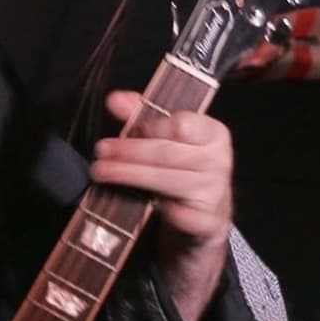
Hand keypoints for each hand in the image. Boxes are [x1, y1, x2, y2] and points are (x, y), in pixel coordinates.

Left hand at [90, 90, 232, 320]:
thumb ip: (140, 115)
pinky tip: (130, 199)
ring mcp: (215, 192)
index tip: (127, 131)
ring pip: (165, 180)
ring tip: (100, 172)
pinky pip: (174, 212)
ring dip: (127, 175)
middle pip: (167, 152)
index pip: (181, 123)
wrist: (205, 216)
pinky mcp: (206, 221)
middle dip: (128, 151)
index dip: (150, 127)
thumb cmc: (181, 169)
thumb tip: (114, 99)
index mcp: (213, 133)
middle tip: (100, 151)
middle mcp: (220, 160)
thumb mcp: (165, 139)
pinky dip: (153, 206)